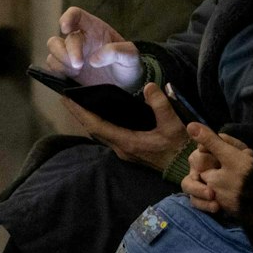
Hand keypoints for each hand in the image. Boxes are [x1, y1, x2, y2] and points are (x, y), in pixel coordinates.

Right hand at [44, 8, 141, 87]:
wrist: (125, 86)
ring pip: (53, 48)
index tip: (65, 28)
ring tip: (76, 71)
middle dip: (69, 52)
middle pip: (64, 38)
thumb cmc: (128, 65)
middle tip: (79, 65)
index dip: (68, 17)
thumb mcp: (131, 56)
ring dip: (60, 59)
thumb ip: (117, 52)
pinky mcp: (66, 69)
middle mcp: (80, 39)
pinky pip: (52, 65)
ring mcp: (71, 54)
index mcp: (94, 29)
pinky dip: (58, 70)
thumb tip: (94, 59)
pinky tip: (72, 76)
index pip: (76, 15)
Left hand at [67, 83, 188, 170]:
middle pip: (93, 129)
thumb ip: (161, 105)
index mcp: (127, 142)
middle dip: (80, 113)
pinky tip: (100, 113)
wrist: (185, 166)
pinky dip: (99, 123)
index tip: (67, 98)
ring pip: (99, 133)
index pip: (96, 125)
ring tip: (80, 102)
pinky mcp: (129, 150)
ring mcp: (124, 151)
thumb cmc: (178, 147)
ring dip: (88, 119)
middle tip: (68, 96)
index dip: (80, 112)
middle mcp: (121, 148)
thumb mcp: (172, 124)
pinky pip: (107, 134)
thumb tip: (149, 86)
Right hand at [179, 126, 252, 214]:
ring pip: (190, 186)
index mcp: (210, 155)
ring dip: (199, 192)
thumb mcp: (229, 154)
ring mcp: (204, 183)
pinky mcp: (206, 197)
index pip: (197, 155)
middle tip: (211, 188)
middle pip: (191, 172)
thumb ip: (210, 140)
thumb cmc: (246, 171)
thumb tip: (190, 125)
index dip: (202, 161)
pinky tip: (216, 207)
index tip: (211, 167)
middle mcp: (204, 168)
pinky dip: (204, 204)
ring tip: (213, 197)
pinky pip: (196, 200)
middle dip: (198, 181)